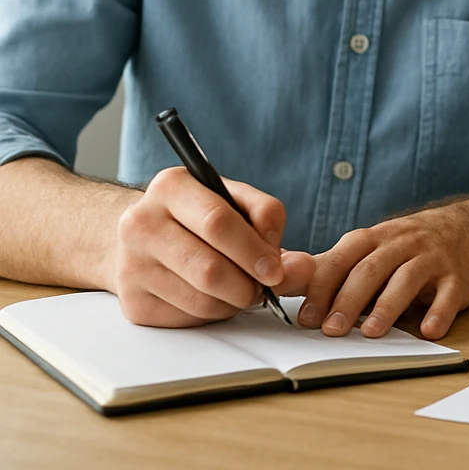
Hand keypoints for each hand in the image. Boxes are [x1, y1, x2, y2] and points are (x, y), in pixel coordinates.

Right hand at [113, 167, 314, 326]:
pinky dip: (213, 313)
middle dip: (248, 285)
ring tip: (240, 287)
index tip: (276, 270)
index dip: (254, 251)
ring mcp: (131, 266)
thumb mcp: (235, 200)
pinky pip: (189, 318)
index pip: (217, 222)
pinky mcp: (133, 302)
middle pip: (209, 269)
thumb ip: (270, 222)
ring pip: (202, 300)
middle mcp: (141, 224)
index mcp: (171, 186)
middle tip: (264, 287)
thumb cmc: (199, 216)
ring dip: (234, 301)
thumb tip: (300, 267)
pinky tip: (214, 296)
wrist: (144, 236)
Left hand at [293, 204, 468, 340]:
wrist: (464, 230)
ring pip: (408, 279)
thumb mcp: (366, 249)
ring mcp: (432, 258)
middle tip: (331, 330)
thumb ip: (326, 267)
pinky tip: (429, 331)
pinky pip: (450, 294)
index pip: (341, 260)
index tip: (305, 317)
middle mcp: (402, 244)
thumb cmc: (403, 248)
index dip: (321, 288)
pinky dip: (440, 312)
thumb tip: (277, 274)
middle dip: (349, 300)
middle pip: (371, 269)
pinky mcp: (458, 277)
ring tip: (373, 333)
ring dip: (388, 306)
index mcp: (372, 239)